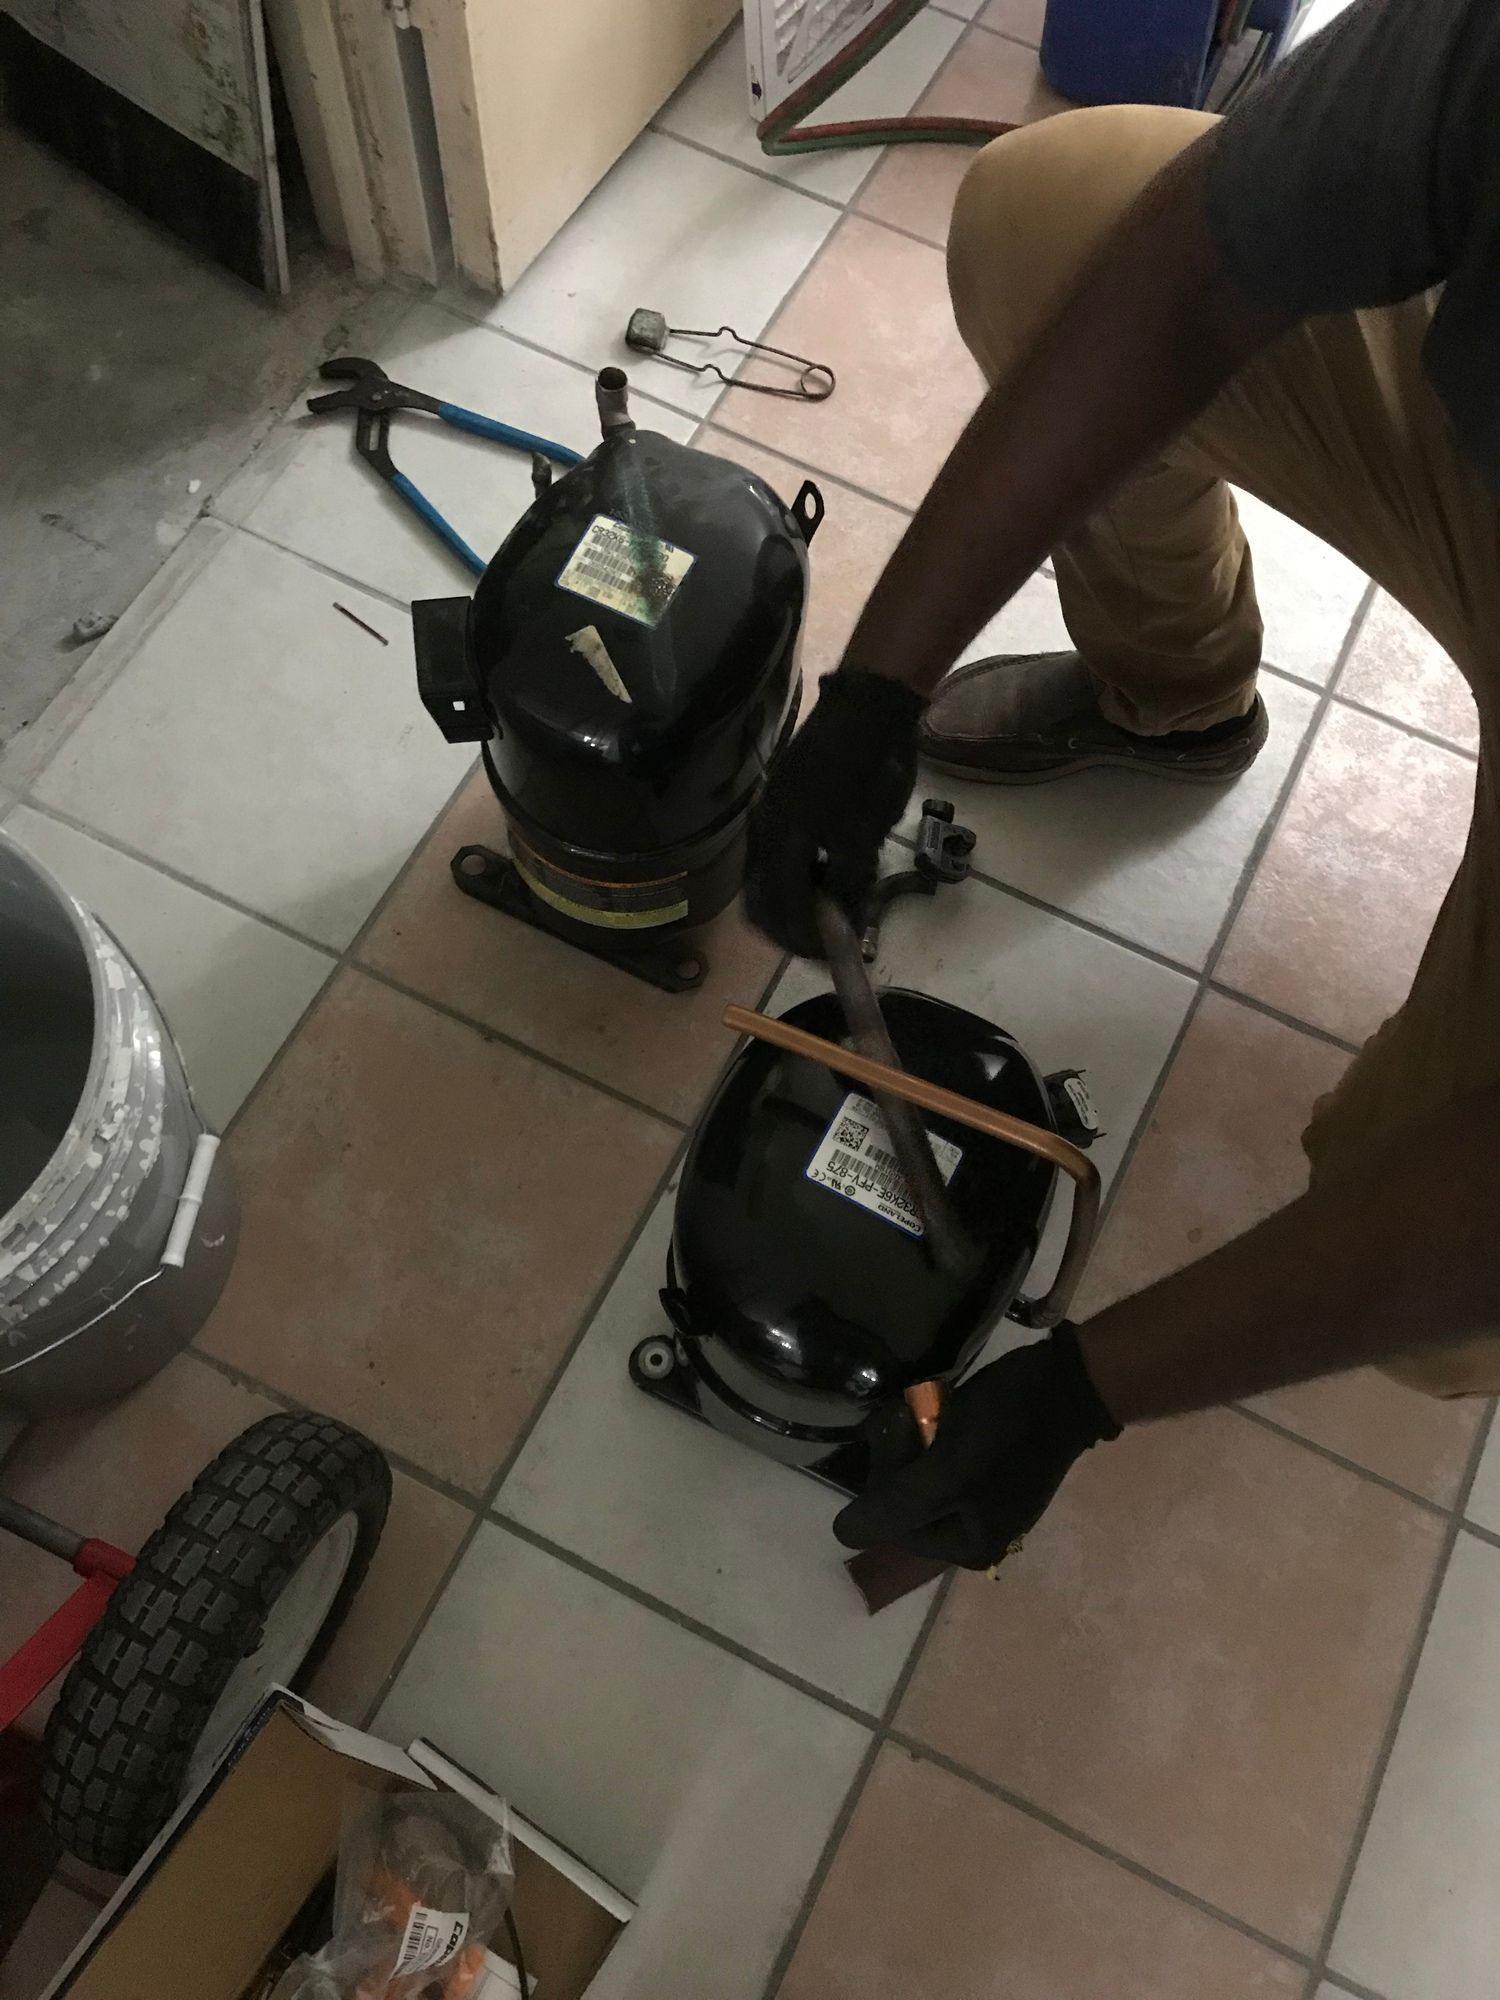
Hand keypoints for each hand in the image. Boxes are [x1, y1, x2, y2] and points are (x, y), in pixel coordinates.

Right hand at [744, 668, 924, 958]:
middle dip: (790, 928)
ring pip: (769, 876)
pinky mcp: (783, 800)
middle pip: (762, 898)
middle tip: (826, 944)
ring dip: (795, 902)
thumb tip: (847, 924)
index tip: (830, 958)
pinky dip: (799, 876)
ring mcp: (770, 812)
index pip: (779, 907)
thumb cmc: (871, 769)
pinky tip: (827, 878)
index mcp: (780, 838)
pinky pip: (780, 854)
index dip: (803, 939)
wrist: (869, 704)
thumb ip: (851, 882)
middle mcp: (764, 828)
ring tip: (831, 914)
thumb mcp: (866, 834)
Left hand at [833, 1326, 1121, 1569]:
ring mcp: (982, 1497)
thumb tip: (843, 1536)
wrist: (1068, 1382)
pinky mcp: (987, 1463)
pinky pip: (940, 1451)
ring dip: (916, 1434)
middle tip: (919, 1416)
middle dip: (903, 1453)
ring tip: (935, 1405)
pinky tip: (948, 1403)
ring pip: (918, 1470)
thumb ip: (897, 1507)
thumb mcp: (947, 1471)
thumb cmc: (1006, 1430)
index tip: (905, 1437)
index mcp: (966, 1547)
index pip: (890, 1522)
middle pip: (904, 1498)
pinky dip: (935, 1426)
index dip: (887, 1477)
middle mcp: (974, 1532)